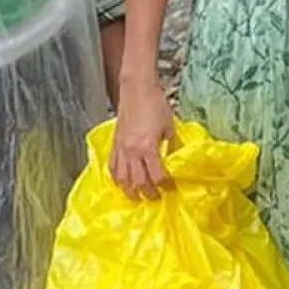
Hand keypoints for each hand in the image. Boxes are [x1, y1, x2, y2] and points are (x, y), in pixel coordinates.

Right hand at [109, 82, 175, 200]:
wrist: (137, 90)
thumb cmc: (155, 104)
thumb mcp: (169, 126)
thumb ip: (171, 143)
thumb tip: (175, 156)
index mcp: (147, 147)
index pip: (157, 175)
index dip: (165, 184)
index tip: (171, 187)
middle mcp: (132, 151)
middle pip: (138, 181)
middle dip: (148, 193)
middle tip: (156, 198)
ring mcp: (121, 148)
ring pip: (122, 178)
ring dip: (129, 191)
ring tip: (136, 197)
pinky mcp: (115, 144)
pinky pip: (113, 166)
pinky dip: (117, 178)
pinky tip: (121, 182)